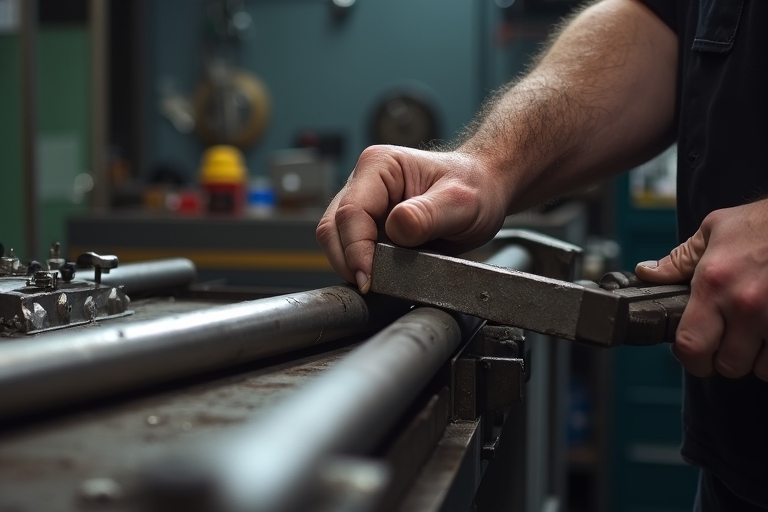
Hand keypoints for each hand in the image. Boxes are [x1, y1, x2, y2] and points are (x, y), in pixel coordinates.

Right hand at [316, 145, 510, 292]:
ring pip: (336, 241)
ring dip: (352, 265)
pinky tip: (382, 277)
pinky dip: (361, 267)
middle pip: (333, 228)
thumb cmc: (475, 187)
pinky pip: (351, 250)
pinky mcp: (369, 227)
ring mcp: (364, 205)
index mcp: (380, 166)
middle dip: (348, 260)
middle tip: (372, 286)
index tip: (369, 278)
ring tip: (380, 282)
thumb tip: (397, 227)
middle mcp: (364, 183)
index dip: (356, 249)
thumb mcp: (461, 201)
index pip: (351, 212)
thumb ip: (428, 214)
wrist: (485, 191)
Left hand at [635, 200, 767, 380]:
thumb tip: (648, 272)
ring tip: (756, 335)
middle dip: (723, 359)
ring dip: (756, 359)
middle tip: (726, 343)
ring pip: (760, 370)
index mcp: (715, 283)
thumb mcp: (714, 230)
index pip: (690, 345)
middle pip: (726, 365)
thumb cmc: (765, 224)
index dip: (689, 357)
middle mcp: (746, 305)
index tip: (692, 352)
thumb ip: (680, 259)